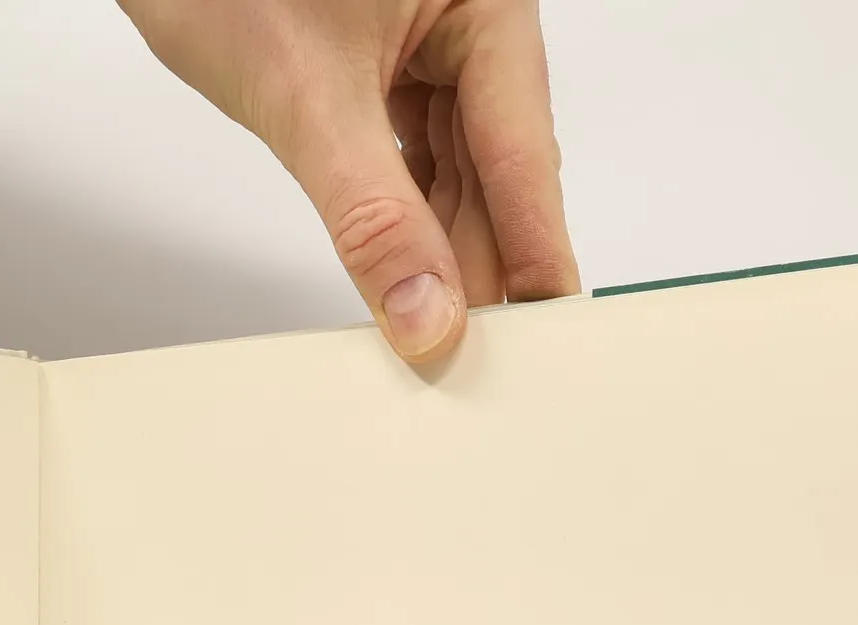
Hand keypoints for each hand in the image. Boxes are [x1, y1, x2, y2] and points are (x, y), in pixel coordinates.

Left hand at [117, 0, 578, 361]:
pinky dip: (405, 215)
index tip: (549, 328)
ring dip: (444, 248)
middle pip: (496, 163)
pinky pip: (412, 152)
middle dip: (486, 260)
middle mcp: (469, 12)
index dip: (536, 246)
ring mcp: (427, 36)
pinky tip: (407, 274)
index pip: (524, 146)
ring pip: (453, 164)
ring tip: (442, 332)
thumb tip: (425, 313)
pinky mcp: (382, 61)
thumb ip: (372, 218)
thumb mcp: (308, 102)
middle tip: (488, 356)